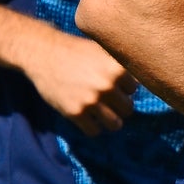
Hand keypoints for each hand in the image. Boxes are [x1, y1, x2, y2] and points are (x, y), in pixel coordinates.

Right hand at [14, 27, 131, 133]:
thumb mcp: (101, 51)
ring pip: (115, 124)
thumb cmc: (74, 51)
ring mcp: (91, 101)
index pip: (133, 90)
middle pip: (127, 109)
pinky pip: (94, 131)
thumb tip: (139, 86)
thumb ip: (120, 67)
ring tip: (101, 114)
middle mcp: (107, 86)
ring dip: (109, 121)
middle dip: (118, 106)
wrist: (44, 53)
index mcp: (116, 69)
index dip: (122, 89)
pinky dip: (92, 127)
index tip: (111, 86)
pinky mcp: (76, 113)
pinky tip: (86, 117)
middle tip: (105, 101)